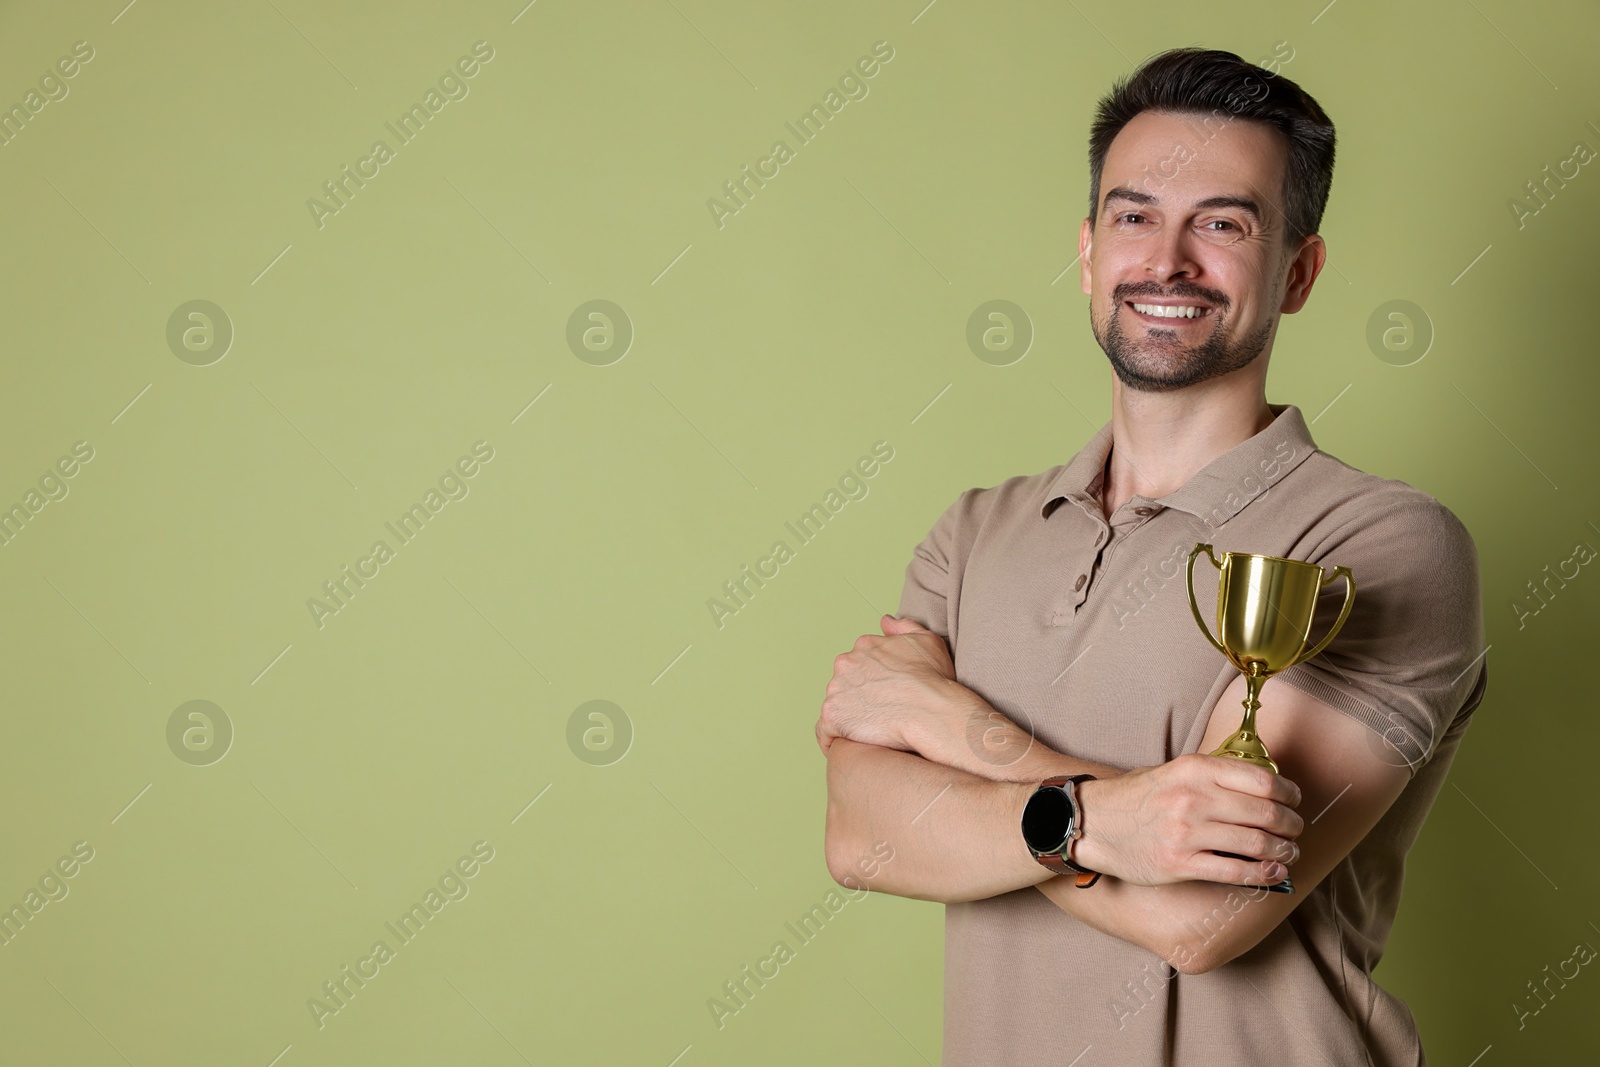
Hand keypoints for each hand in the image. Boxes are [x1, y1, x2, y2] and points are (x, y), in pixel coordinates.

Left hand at [815, 615, 959, 757]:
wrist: (932, 712)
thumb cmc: (935, 680)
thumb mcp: (927, 641)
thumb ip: (904, 627)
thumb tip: (885, 621)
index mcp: (864, 646)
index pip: (857, 664)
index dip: (870, 683)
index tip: (884, 696)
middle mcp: (845, 663)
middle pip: (844, 684)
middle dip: (857, 698)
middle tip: (880, 715)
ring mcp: (836, 690)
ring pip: (835, 706)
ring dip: (848, 718)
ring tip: (870, 733)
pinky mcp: (833, 716)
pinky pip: (825, 732)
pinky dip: (833, 740)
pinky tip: (849, 747)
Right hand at [1071, 753, 1304, 886]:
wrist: (1092, 822)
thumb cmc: (1136, 798)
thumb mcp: (1171, 771)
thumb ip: (1211, 777)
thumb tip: (1261, 791)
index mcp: (1194, 769)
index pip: (1260, 779)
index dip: (1288, 794)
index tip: (1295, 802)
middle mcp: (1192, 798)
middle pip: (1265, 813)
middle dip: (1291, 826)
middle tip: (1296, 832)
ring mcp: (1186, 833)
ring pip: (1256, 844)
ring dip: (1283, 852)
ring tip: (1289, 854)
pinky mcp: (1179, 864)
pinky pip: (1235, 871)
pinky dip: (1263, 874)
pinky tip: (1273, 873)